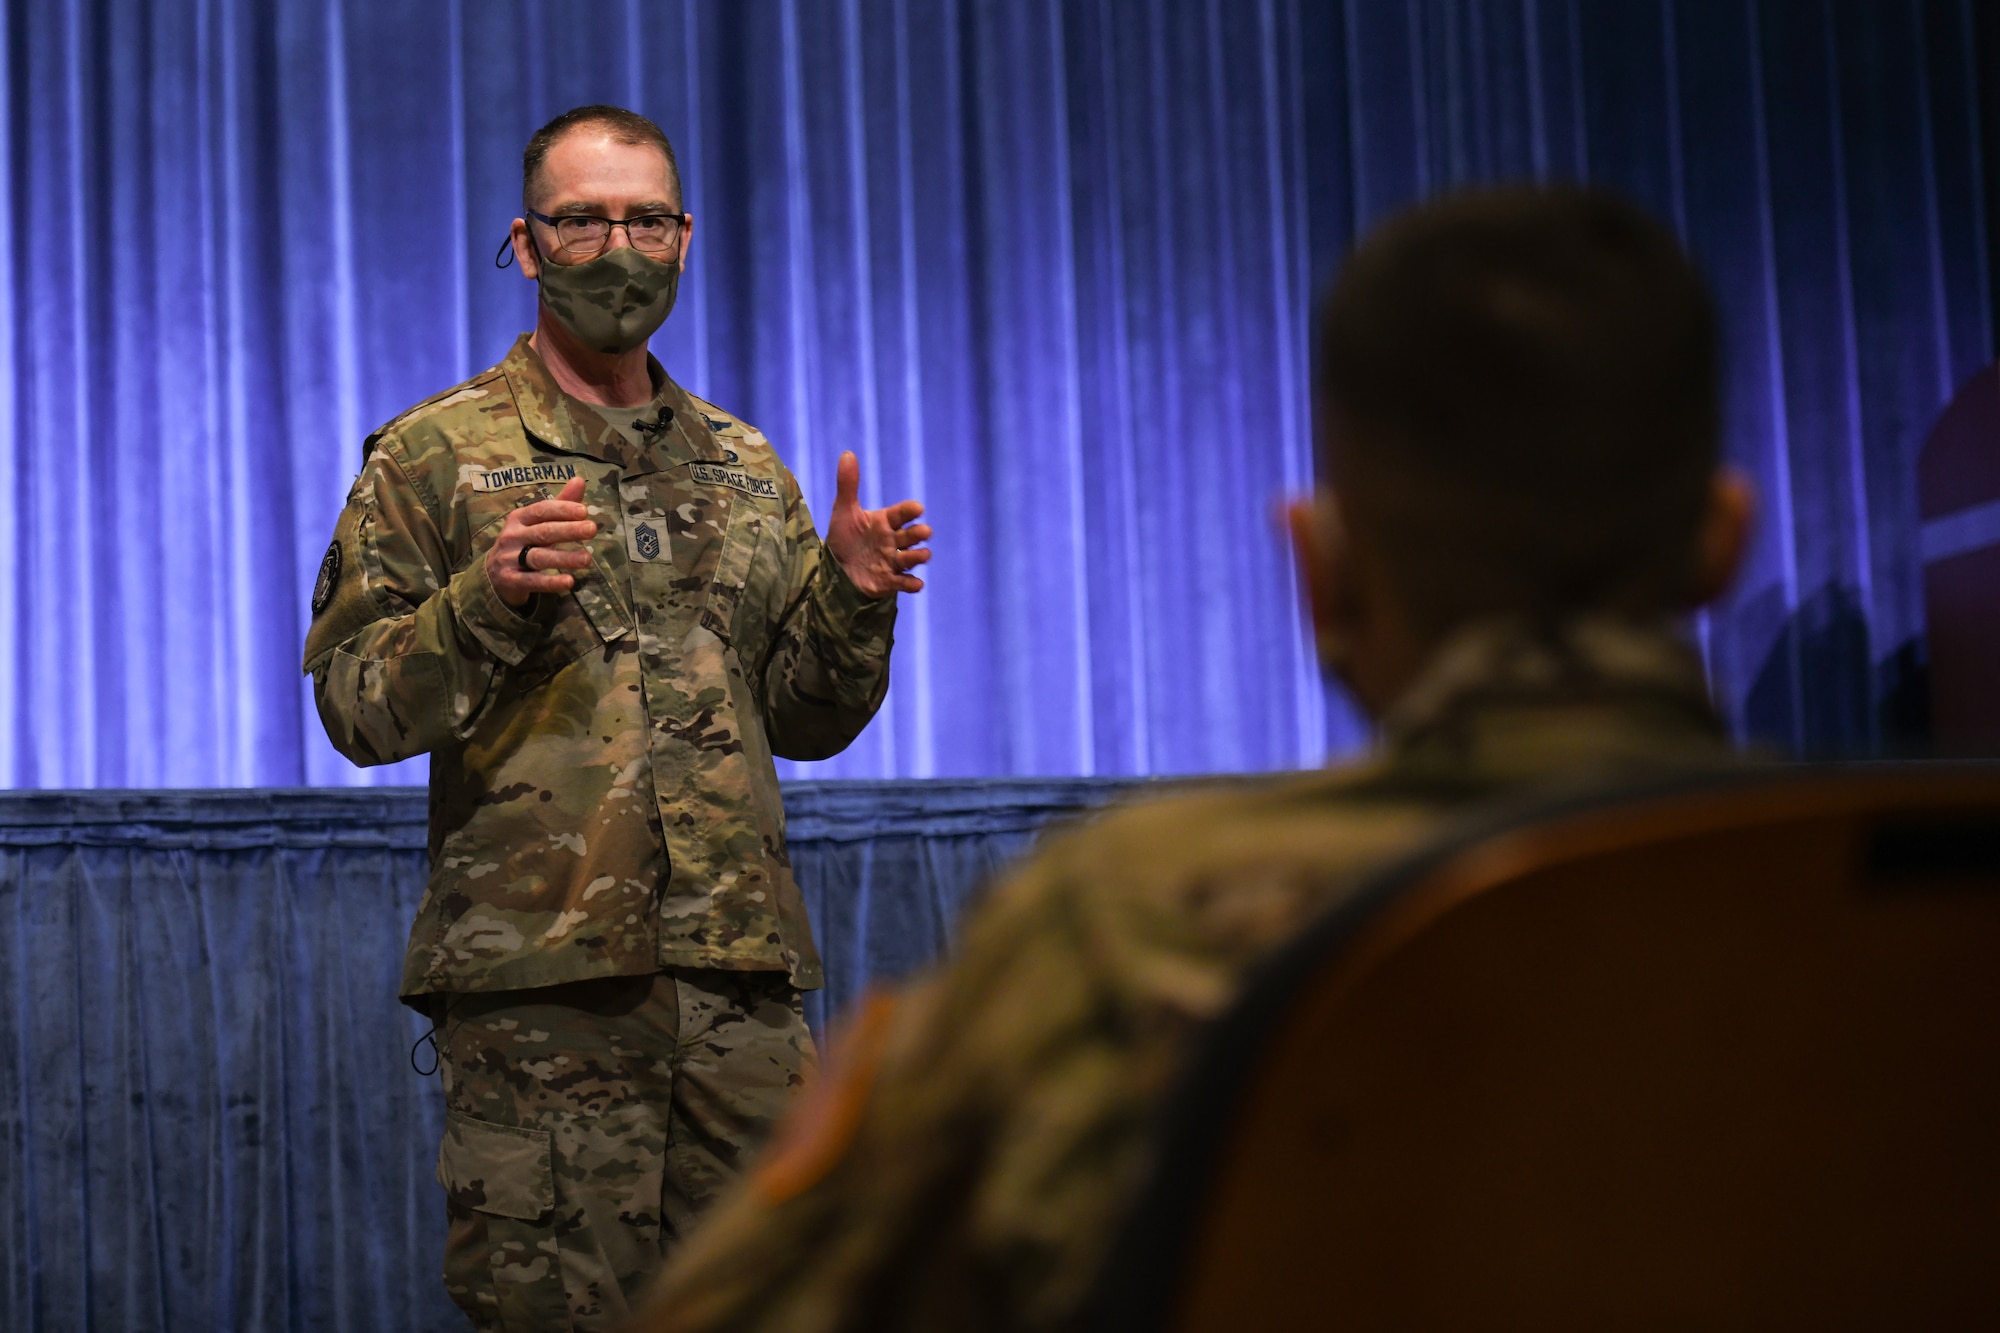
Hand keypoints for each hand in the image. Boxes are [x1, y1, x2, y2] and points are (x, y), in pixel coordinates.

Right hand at [485, 475, 596, 607]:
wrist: (494, 574)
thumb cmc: (524, 542)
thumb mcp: (539, 522)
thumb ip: (560, 504)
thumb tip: (579, 479)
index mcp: (519, 518)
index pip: (542, 510)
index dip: (562, 510)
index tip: (584, 511)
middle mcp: (512, 536)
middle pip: (543, 532)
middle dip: (568, 530)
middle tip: (592, 529)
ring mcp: (509, 559)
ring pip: (539, 557)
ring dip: (565, 558)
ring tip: (587, 559)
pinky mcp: (510, 580)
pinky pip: (532, 581)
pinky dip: (551, 582)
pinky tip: (569, 582)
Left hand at [824, 452, 929, 597]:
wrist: (836, 569)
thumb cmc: (845, 537)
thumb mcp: (844, 511)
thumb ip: (848, 484)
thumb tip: (847, 453)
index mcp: (886, 522)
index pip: (902, 514)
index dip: (910, 511)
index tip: (917, 508)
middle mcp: (893, 541)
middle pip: (912, 536)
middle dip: (919, 534)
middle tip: (922, 532)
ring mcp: (893, 561)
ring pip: (912, 558)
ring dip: (919, 556)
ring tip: (923, 555)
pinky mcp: (889, 581)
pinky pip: (904, 583)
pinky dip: (911, 584)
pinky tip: (916, 584)